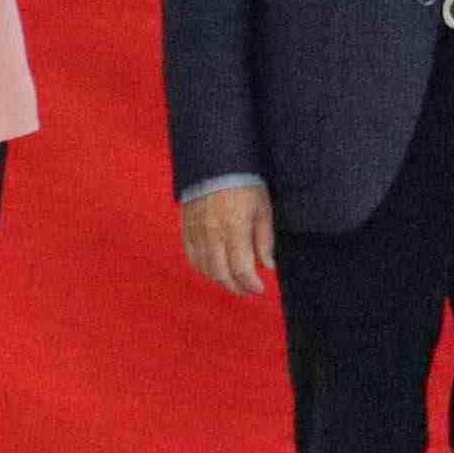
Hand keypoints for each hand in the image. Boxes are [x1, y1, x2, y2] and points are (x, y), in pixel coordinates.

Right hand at [177, 183, 278, 297]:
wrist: (214, 161)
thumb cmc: (244, 183)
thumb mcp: (263, 208)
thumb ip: (264, 239)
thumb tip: (267, 266)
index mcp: (235, 228)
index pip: (241, 269)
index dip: (251, 284)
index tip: (260, 288)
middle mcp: (212, 234)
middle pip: (221, 274)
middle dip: (236, 287)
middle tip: (248, 290)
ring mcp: (196, 231)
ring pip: (205, 268)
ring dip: (220, 280)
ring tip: (233, 281)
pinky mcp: (186, 227)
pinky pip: (191, 256)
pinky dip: (202, 268)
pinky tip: (214, 269)